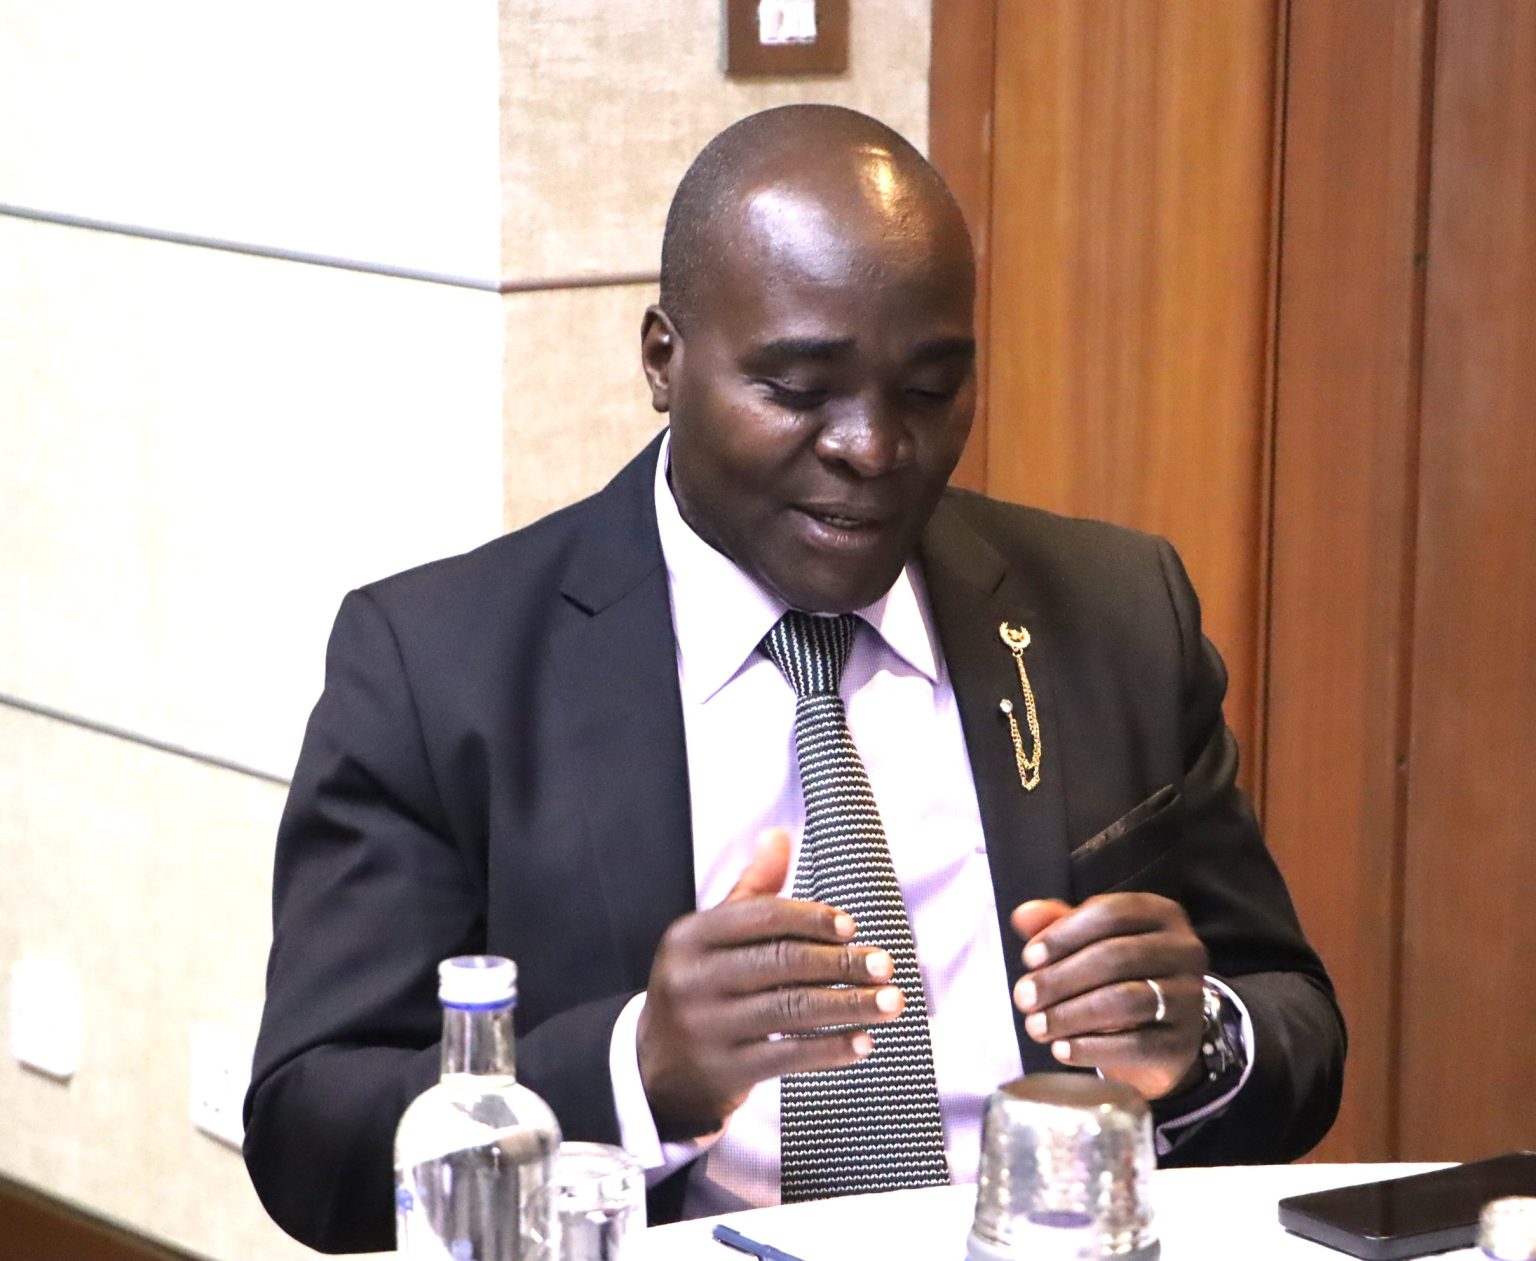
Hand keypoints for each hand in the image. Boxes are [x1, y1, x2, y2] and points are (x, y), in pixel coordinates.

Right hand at [637, 829, 904, 1139]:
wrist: (660, 1069)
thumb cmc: (701, 988)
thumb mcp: (712, 938)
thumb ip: (751, 891)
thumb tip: (778, 836)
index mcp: (691, 937)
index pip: (760, 917)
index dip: (810, 918)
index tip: (852, 926)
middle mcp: (693, 979)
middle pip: (781, 962)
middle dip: (841, 963)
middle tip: (885, 964)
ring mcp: (706, 1028)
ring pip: (791, 1010)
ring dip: (850, 1005)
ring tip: (892, 1002)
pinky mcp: (725, 1070)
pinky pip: (788, 1056)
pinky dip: (831, 1048)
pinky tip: (864, 1041)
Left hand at [1010, 894, 1207, 1099]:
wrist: (1158, 1034)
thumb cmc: (1118, 975)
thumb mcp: (1089, 942)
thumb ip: (1056, 924)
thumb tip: (1023, 914)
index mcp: (1160, 914)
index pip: (1110, 913)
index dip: (1064, 934)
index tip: (1028, 958)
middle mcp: (1184, 950)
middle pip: (1115, 957)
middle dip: (1061, 978)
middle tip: (1023, 997)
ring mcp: (1190, 998)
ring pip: (1125, 1001)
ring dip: (1071, 1014)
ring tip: (1035, 1026)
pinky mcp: (1184, 1043)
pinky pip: (1136, 1045)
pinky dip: (1093, 1048)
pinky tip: (1061, 1049)